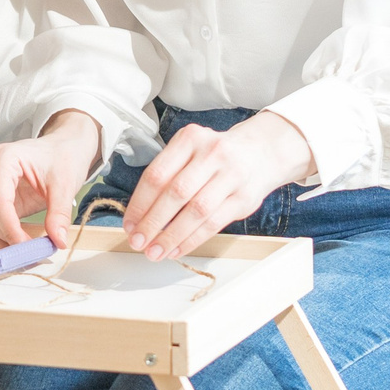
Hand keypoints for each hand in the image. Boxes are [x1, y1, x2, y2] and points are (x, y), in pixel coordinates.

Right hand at [0, 110, 100, 250]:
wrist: (58, 149)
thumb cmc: (60, 158)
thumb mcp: (65, 184)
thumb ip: (60, 213)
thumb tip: (57, 241)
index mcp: (2, 159)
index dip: (10, 230)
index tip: (28, 248)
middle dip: (5, 237)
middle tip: (31, 252)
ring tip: (23, 248)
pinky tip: (14, 240)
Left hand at [121, 111, 310, 260]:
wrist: (261, 152)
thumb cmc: (214, 156)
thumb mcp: (189, 152)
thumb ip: (167, 175)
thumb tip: (138, 215)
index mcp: (189, 139)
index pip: (157, 175)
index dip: (139, 203)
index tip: (129, 224)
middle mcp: (212, 154)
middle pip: (175, 193)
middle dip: (152, 222)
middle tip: (137, 241)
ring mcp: (232, 175)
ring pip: (196, 211)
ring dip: (172, 236)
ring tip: (155, 251)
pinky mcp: (245, 198)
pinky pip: (214, 223)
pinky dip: (192, 239)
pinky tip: (177, 249)